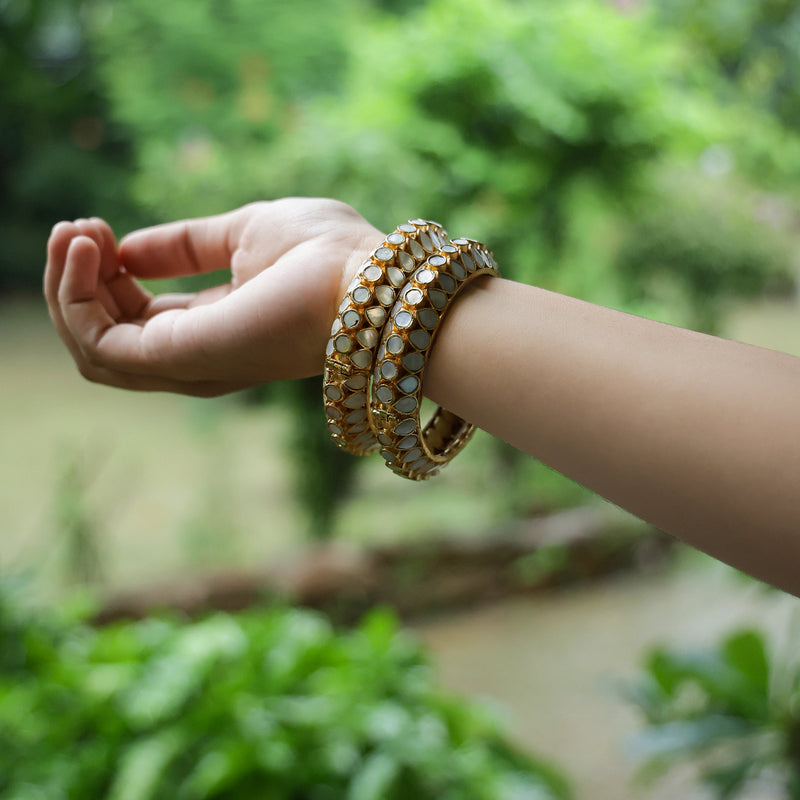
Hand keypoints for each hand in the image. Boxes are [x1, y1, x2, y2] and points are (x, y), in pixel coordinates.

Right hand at [44, 198, 383, 394]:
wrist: (370, 281)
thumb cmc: (328, 253)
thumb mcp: (244, 234)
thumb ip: (185, 245)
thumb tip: (126, 247)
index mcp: (216, 326)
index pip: (136, 317)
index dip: (106, 273)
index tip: (98, 227)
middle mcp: (198, 356)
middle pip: (106, 334)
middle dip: (78, 278)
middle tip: (79, 227)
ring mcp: (188, 363)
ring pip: (92, 344)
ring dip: (69, 286)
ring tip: (77, 233)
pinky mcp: (180, 359)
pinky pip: (99, 341)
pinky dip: (79, 296)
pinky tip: (89, 248)